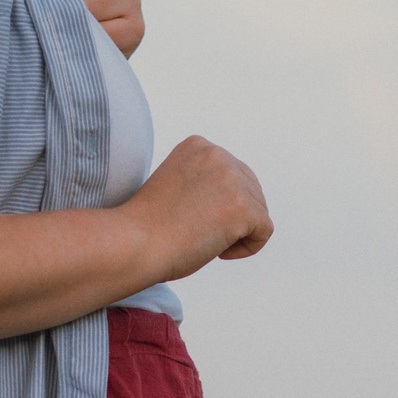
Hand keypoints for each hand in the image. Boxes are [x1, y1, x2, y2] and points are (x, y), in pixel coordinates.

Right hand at [123, 137, 272, 280]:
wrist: (134, 244)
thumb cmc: (147, 227)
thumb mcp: (177, 185)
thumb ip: (204, 182)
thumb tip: (232, 199)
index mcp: (198, 145)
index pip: (233, 175)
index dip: (219, 204)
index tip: (190, 218)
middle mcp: (217, 154)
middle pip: (252, 190)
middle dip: (232, 216)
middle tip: (197, 233)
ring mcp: (232, 179)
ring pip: (259, 211)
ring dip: (238, 233)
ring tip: (204, 241)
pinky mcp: (243, 207)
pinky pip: (264, 231)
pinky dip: (247, 248)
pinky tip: (218, 252)